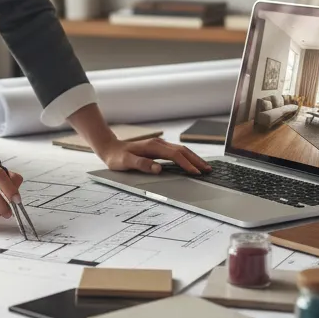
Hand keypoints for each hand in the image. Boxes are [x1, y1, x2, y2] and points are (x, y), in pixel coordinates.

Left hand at [97, 136, 211, 175]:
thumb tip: (158, 168)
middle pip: (182, 150)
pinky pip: (177, 151)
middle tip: (208, 170)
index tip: (196, 172)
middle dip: (196, 160)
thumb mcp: (125, 162)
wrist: (110, 148)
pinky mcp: (159, 148)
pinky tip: (191, 162)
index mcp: (153, 147)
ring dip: (194, 158)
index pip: (175, 155)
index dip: (186, 164)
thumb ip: (141, 165)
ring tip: (204, 167)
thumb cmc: (117, 157)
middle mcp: (158, 144)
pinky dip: (187, 156)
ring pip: (181, 150)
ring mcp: (159, 145)